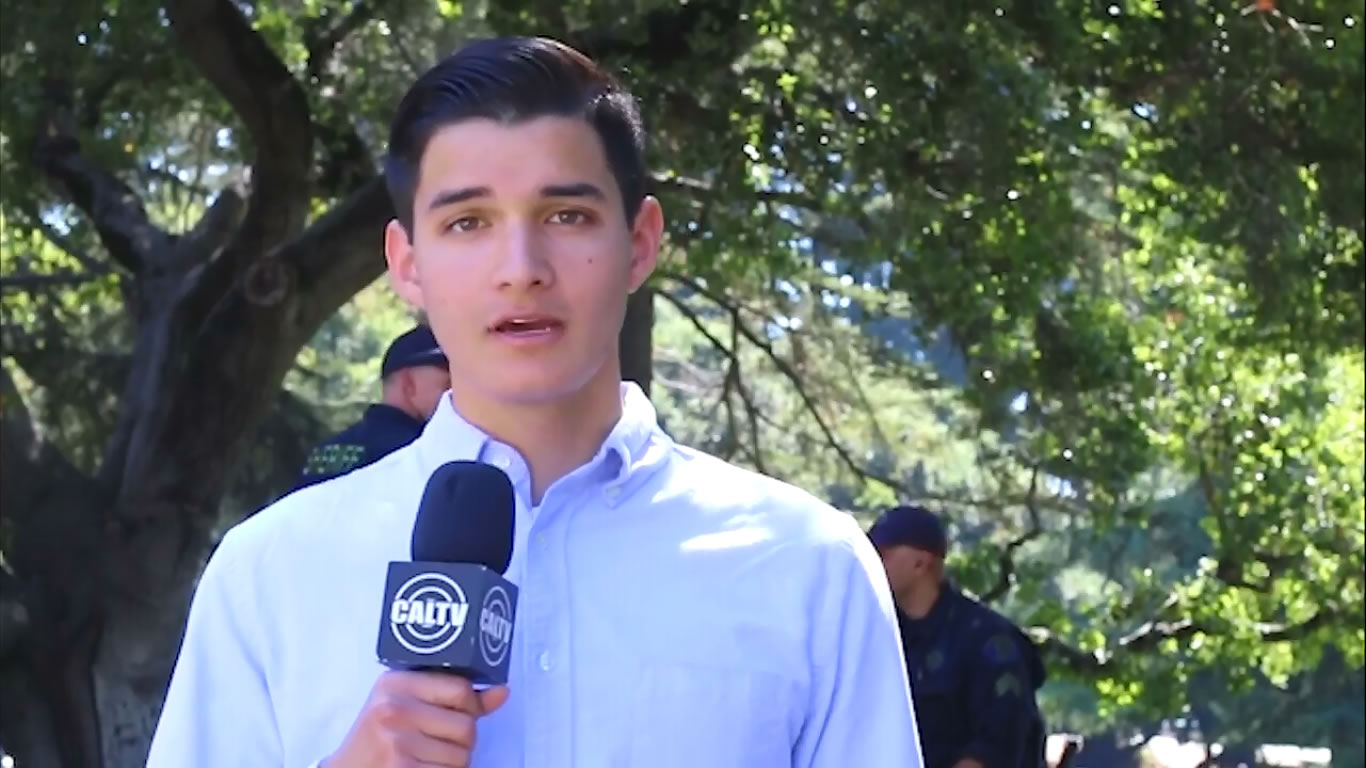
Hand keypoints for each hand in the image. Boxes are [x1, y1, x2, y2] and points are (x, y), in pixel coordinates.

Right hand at [323, 670, 509, 766]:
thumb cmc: (378, 737)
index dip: (472, 706)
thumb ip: (454, 697)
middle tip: (437, 742)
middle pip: (466, 726)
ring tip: (426, 757)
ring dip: (453, 762)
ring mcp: (396, 741)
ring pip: (462, 755)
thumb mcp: (406, 705)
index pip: (460, 688)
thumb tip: (502, 691)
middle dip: (462, 741)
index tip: (465, 713)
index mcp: (395, 683)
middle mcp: (394, 708)